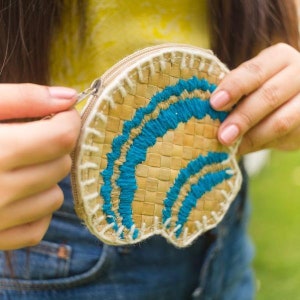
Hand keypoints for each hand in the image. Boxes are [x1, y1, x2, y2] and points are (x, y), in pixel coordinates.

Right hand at [0, 83, 80, 249]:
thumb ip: (23, 98)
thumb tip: (70, 96)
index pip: (62, 138)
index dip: (69, 122)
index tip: (62, 114)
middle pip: (60, 165)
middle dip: (54, 147)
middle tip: (32, 137)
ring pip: (55, 197)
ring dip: (45, 178)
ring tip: (18, 165)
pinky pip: (38, 227)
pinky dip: (34, 211)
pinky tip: (15, 195)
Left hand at [210, 43, 299, 154]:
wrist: (297, 105)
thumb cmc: (265, 91)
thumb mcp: (253, 85)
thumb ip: (237, 95)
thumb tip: (207, 116)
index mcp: (278, 59)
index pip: (255, 70)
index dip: (234, 86)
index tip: (214, 103)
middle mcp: (298, 73)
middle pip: (269, 95)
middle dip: (242, 117)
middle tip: (222, 135)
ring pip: (281, 121)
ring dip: (252, 136)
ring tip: (230, 146)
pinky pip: (285, 137)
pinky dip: (260, 144)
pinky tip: (243, 148)